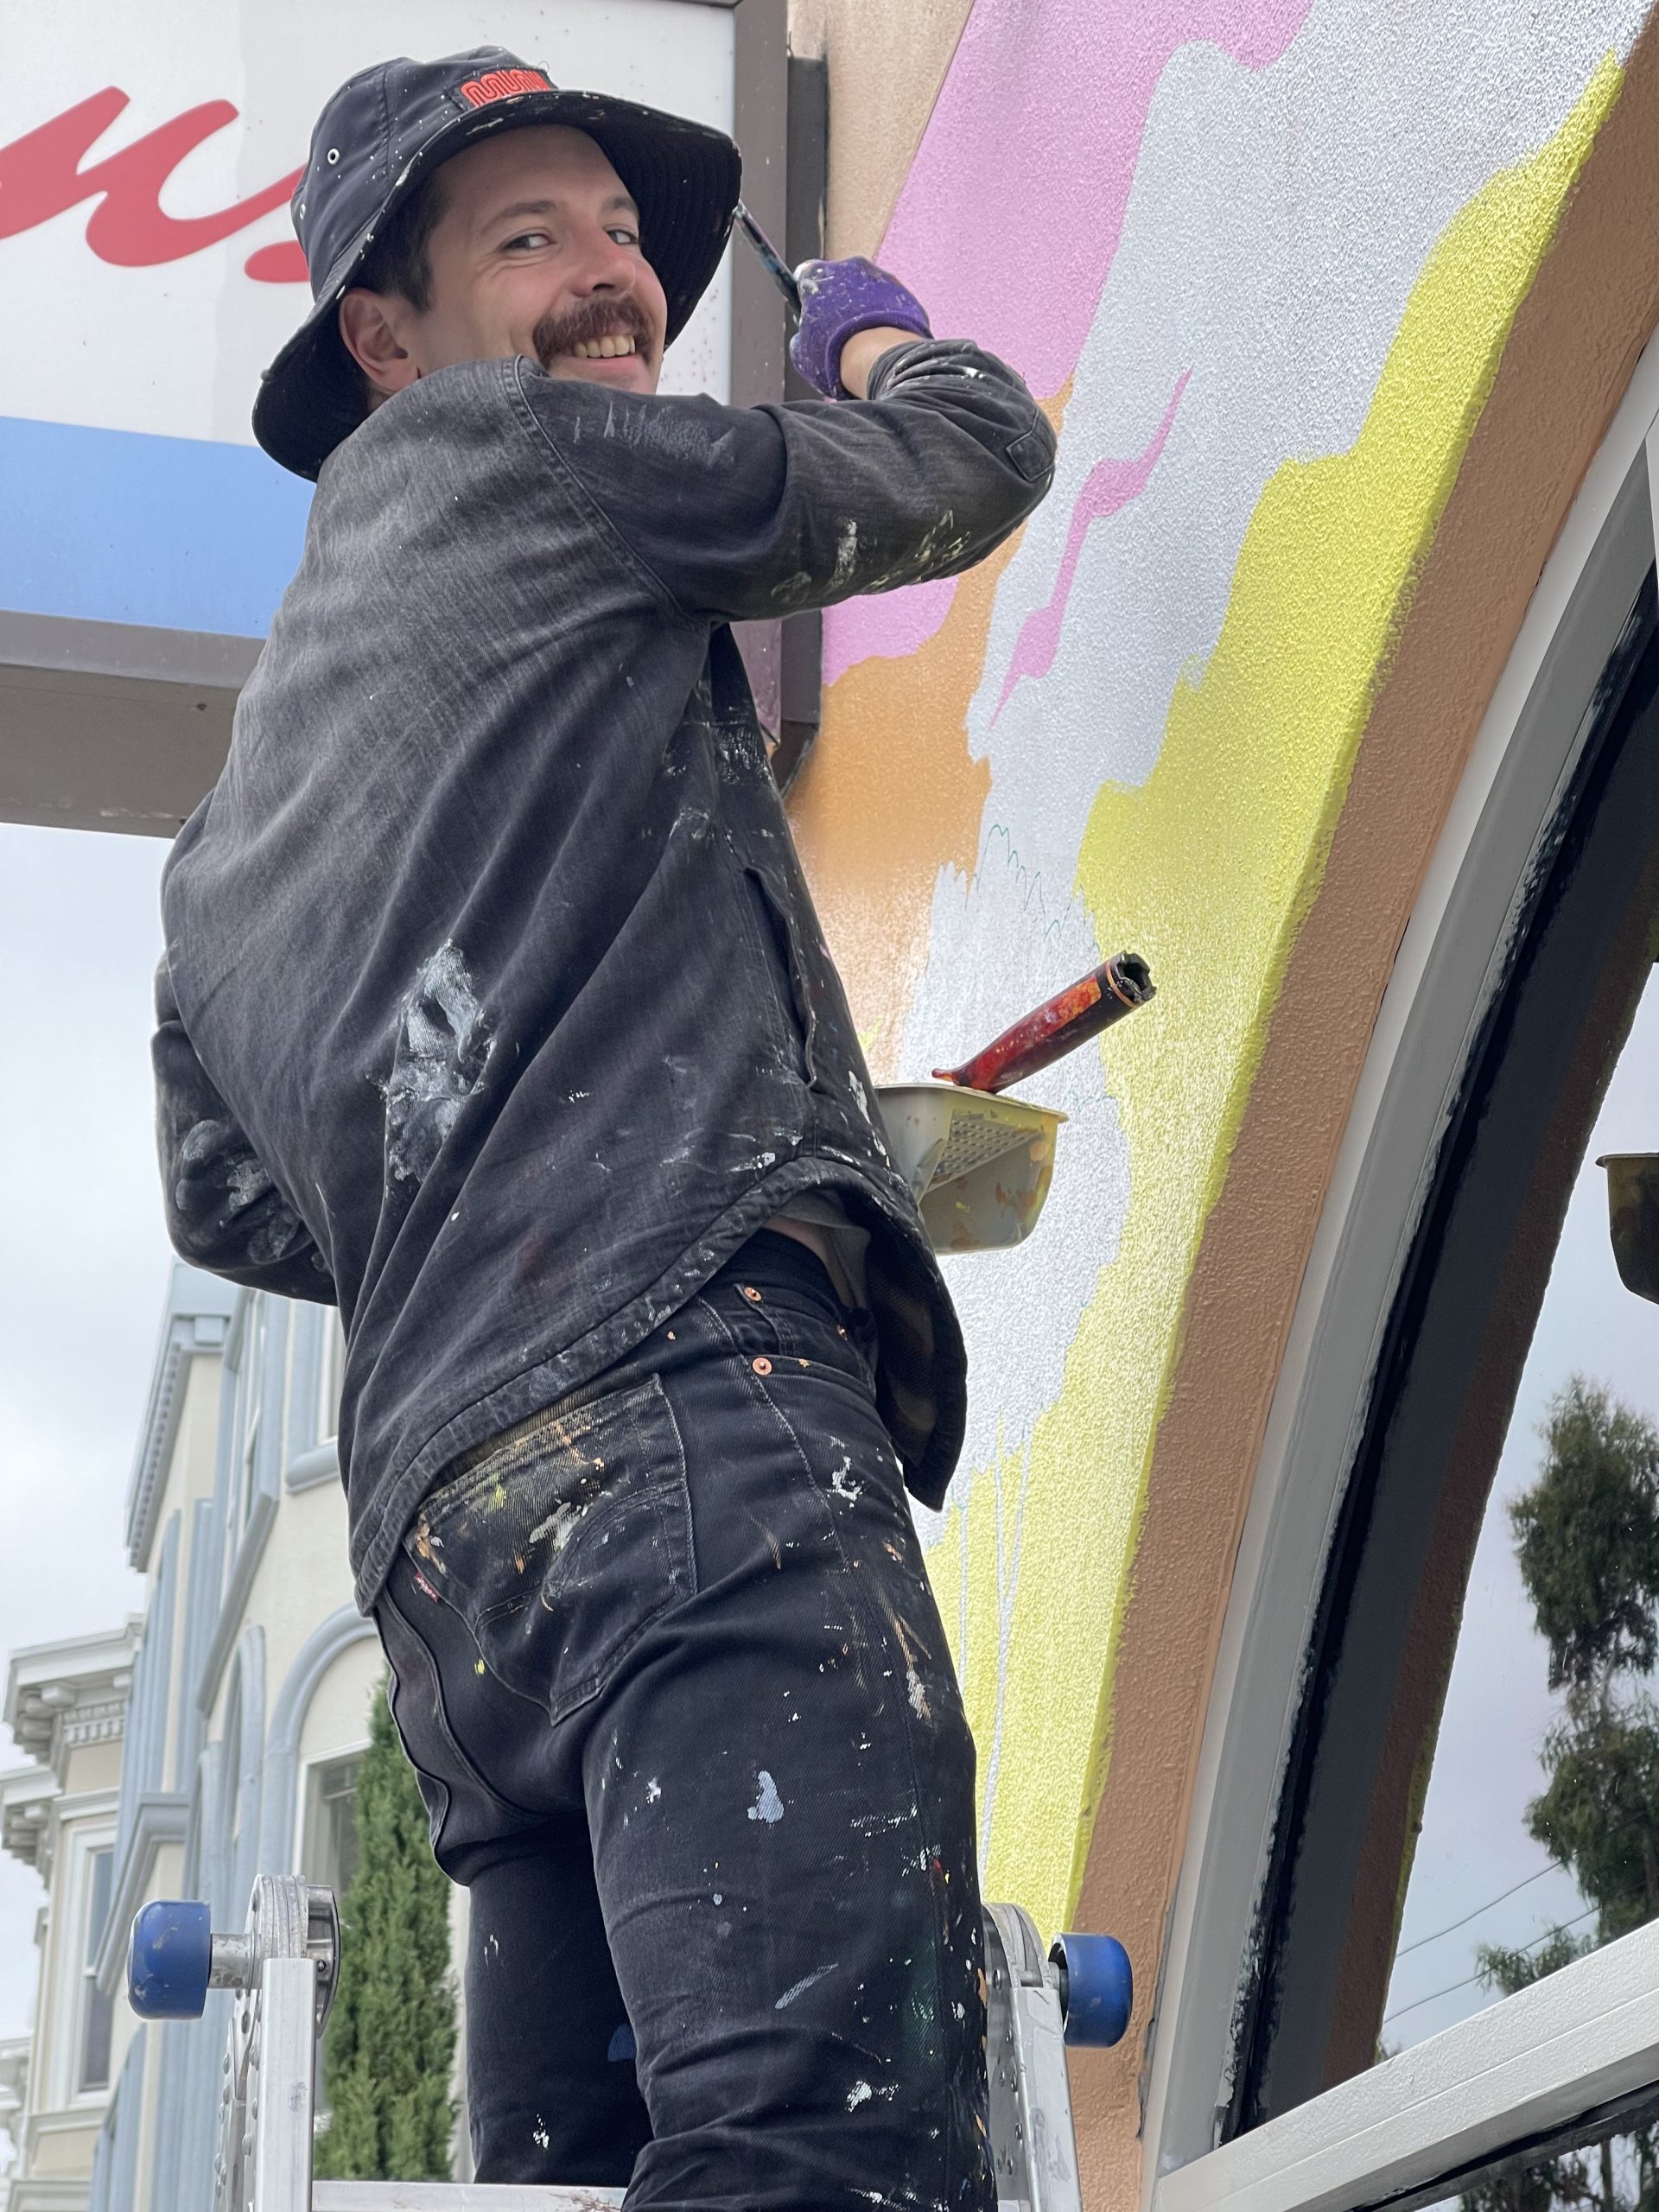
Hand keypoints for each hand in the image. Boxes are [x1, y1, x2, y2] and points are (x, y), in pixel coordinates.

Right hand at [789, 256, 930, 398]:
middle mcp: (850, 265)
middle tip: (838, 334)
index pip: (805, 275)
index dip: (806, 296)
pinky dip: (888, 319)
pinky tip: (883, 343)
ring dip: (865, 310)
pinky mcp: (905, 293)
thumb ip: (800, 338)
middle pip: (840, 280)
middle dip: (838, 302)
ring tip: (864, 342)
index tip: (809, 313)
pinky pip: (892, 304)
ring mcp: (881, 277)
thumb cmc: (837, 356)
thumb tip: (803, 339)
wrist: (881, 360)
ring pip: (868, 291)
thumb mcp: (803, 354)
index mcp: (818, 274)